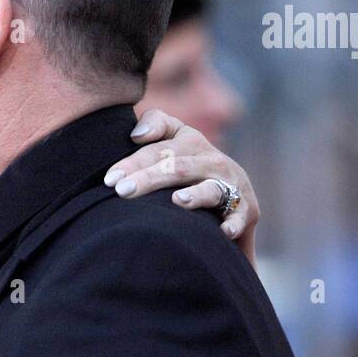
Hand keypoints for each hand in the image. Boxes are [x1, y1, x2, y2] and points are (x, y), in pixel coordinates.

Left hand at [103, 109, 259, 266]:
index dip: (134, 161)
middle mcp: (212, 160)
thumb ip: (157, 124)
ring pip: (210, 189)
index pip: (159, 149)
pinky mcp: (247, 209)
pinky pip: (240, 216)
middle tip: (123, 191)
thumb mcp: (175, 138)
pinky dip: (233, 224)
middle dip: (149, 179)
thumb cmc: (189, 163)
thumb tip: (137, 134)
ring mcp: (231, 184)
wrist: (234, 187)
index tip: (110, 178)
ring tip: (177, 200)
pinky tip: (223, 232)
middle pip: (177, 168)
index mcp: (191, 142)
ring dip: (195, 196)